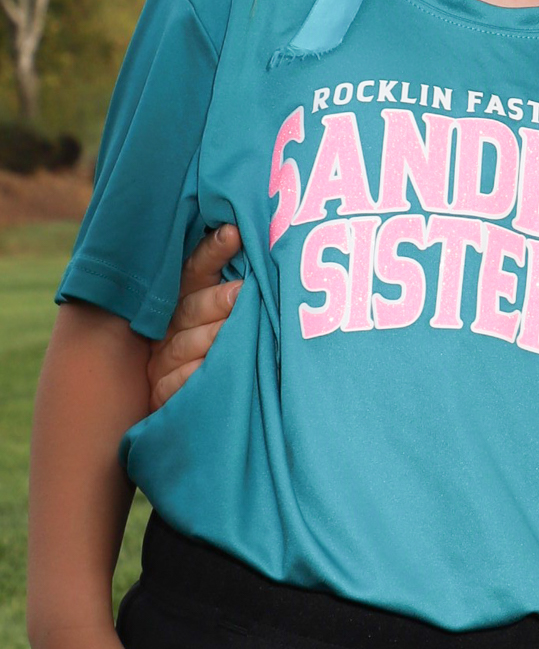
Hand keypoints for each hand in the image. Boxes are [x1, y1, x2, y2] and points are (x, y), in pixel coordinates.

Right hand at [148, 224, 241, 409]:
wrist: (201, 415)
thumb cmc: (224, 355)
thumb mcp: (232, 320)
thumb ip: (241, 291)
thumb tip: (266, 250)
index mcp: (185, 304)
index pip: (194, 271)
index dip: (212, 252)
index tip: (234, 233)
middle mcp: (170, 330)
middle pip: (189, 308)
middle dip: (215, 299)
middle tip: (242, 290)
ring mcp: (162, 362)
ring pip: (183, 344)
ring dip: (208, 336)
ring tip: (231, 329)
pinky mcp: (163, 394)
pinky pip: (175, 383)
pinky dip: (192, 376)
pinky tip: (207, 370)